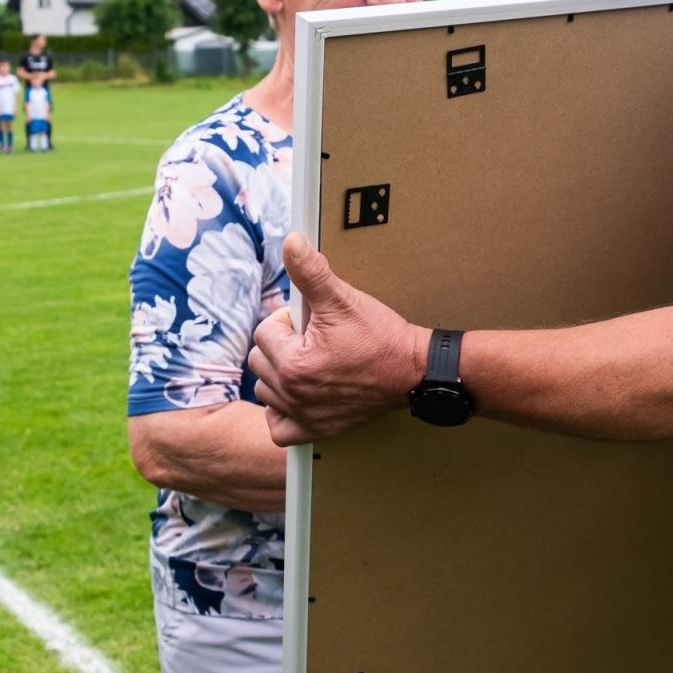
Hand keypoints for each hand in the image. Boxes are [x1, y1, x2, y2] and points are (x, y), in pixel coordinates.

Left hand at [249, 233, 426, 446]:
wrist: (412, 370)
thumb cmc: (380, 336)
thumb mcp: (343, 299)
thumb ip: (311, 271)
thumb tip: (291, 242)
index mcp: (294, 363)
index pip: (264, 331)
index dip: (288, 320)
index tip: (312, 322)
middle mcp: (294, 394)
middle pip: (260, 361)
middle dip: (282, 345)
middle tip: (314, 340)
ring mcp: (304, 416)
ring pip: (267, 390)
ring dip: (280, 375)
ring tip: (310, 363)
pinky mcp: (316, 430)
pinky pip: (279, 429)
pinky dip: (282, 413)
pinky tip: (299, 395)